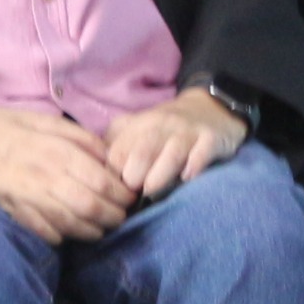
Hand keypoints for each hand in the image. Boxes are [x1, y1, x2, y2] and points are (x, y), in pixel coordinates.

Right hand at [0, 85, 134, 242]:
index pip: (102, 181)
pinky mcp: (15, 211)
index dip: (123, 193)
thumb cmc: (10, 126)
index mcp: (57, 151)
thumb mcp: (49, 121)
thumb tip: (111, 157)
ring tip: (103, 228)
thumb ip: (82, 139)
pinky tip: (72, 232)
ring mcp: (29, 198)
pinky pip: (46, 232)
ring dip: (94, 231)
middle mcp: (45, 177)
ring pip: (72, 225)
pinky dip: (63, 236)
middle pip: (91, 207)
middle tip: (122, 216)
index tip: (131, 196)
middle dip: (114, 216)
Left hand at [99, 87, 250, 204]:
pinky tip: (187, 178)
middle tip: (133, 195)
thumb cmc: (166, 129)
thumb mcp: (136, 130)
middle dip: (134, 177)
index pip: (118, 152)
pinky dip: (194, 166)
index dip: (113, 175)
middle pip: (142, 152)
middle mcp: (162, 126)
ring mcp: (187, 132)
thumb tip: (93, 172)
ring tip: (152, 191)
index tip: (114, 192)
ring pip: (171, 154)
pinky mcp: (210, 139)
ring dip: (159, 175)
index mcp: (138, 126)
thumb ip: (116, 146)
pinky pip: (202, 153)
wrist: (209, 108)